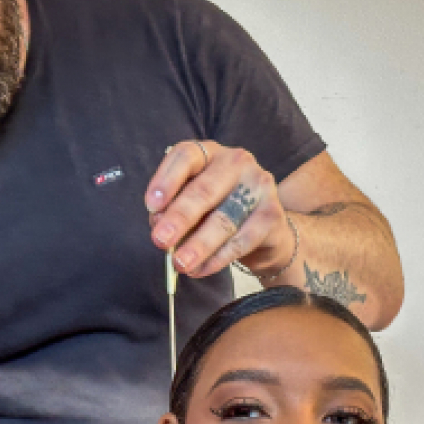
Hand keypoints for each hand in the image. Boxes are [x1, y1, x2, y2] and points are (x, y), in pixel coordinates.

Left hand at [145, 140, 293, 278]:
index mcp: (209, 153)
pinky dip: (217, 259)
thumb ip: (174, 209)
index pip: (186, 156)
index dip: (166, 180)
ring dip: (198, 245)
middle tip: (160, 240)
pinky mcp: (272, 214)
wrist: (265, 230)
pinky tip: (200, 270)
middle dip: (179, 218)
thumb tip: (159, 225)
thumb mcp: (193, 205)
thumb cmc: (218, 211)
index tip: (151, 206)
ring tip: (180, 263)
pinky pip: (241, 241)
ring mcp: (258, 186)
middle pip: (203, 190)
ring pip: (223, 219)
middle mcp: (236, 162)